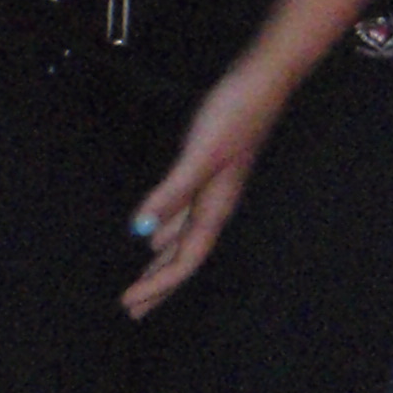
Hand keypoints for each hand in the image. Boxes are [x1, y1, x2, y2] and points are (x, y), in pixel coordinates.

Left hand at [122, 56, 290, 318]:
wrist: (262, 82)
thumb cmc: (235, 116)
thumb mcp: (200, 157)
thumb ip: (172, 194)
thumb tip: (141, 233)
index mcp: (216, 207)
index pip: (187, 259)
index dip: (160, 285)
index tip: (130, 304)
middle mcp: (216, 205)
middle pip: (186, 256)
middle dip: (161, 284)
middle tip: (134, 310)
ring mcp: (213, 189)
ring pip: (185, 238)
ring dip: (163, 262)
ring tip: (143, 281)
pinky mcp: (208, 171)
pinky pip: (184, 215)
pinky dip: (167, 231)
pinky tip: (156, 233)